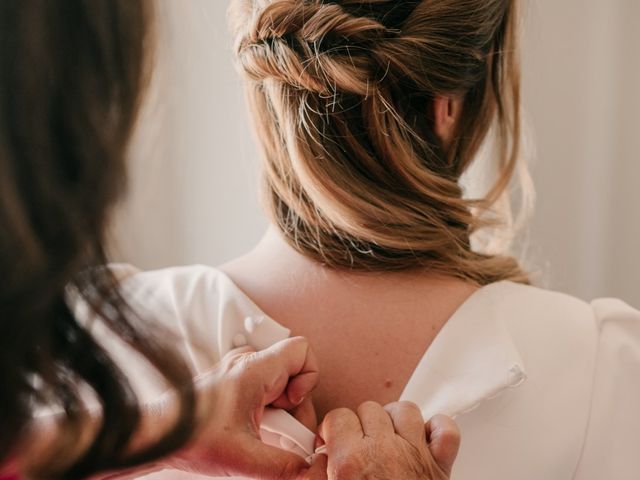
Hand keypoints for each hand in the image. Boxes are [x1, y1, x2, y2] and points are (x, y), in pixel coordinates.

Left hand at [165, 336, 320, 478]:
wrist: (158, 435)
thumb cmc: (189, 437)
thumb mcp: (244, 458)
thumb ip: (284, 466)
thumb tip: (310, 469)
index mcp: (253, 369)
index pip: (301, 350)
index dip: (309, 377)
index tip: (295, 404)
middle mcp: (248, 363)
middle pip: (294, 374)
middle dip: (296, 408)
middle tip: (284, 435)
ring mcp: (239, 371)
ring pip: (280, 384)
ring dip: (282, 412)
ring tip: (265, 435)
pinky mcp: (234, 383)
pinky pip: (265, 391)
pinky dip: (268, 412)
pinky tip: (254, 432)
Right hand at [316, 401, 459, 478]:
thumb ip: (318, 476)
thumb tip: (320, 458)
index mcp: (352, 462)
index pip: (339, 417)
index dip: (334, 428)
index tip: (333, 441)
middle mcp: (384, 451)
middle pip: (369, 409)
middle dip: (361, 424)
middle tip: (357, 444)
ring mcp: (416, 455)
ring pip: (405, 410)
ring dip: (395, 420)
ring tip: (388, 438)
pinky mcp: (440, 466)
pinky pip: (445, 430)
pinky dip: (436, 429)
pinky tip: (423, 442)